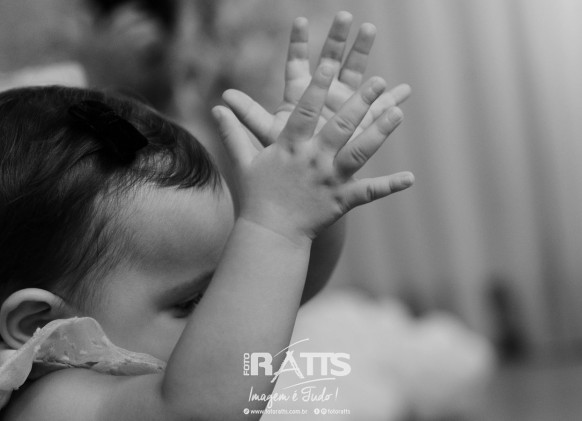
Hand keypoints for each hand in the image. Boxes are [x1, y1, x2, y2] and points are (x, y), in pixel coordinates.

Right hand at [212, 63, 413, 243]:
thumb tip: (216, 106)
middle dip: (358, 102)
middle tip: (376, 81)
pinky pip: (369, 192)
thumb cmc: (258, 195)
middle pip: (338, 127)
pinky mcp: (342, 201)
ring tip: (398, 113)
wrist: (270, 233)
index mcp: (290, 147)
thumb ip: (234, 132)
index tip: (330, 64)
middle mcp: (312, 160)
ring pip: (359, 153)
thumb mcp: (244, 161)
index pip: (304, 111)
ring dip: (379, 133)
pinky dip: (390, 186)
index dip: (317, 86)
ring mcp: (330, 180)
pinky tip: (410, 177)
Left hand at [221, 11, 410, 146]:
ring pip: (357, 77)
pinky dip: (392, 102)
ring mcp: (345, 107)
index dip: (299, 44)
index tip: (299, 21)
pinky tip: (405, 90)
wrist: (307, 181)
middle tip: (346, 17)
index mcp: (301, 98)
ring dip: (363, 54)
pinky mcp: (362, 124)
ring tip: (369, 30)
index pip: (299, 65)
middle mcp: (324, 97)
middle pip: (332, 62)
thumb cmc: (286, 160)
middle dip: (338, 39)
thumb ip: (250, 117)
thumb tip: (223, 99)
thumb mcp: (269, 136)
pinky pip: (379, 111)